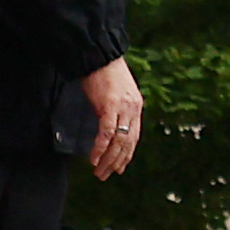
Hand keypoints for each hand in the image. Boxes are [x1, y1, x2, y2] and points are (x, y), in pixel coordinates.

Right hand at [78, 58, 144, 180]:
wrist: (98, 54)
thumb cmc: (102, 71)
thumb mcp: (115, 93)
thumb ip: (116, 108)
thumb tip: (109, 122)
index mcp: (136, 106)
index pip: (134, 137)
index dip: (126, 155)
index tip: (118, 168)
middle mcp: (133, 109)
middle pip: (127, 143)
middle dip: (116, 162)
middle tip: (105, 175)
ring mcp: (122, 108)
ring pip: (118, 142)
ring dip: (107, 160)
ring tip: (99, 172)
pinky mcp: (109, 106)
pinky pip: (106, 133)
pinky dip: (100, 148)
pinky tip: (93, 159)